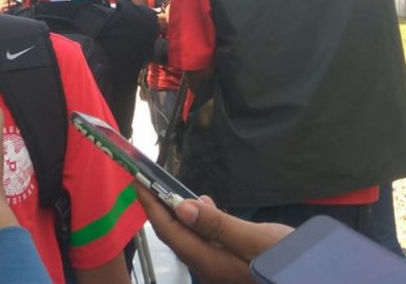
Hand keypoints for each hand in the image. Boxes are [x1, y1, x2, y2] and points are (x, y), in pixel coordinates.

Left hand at [136, 184, 291, 283]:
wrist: (318, 276)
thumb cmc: (289, 262)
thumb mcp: (256, 241)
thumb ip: (218, 225)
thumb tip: (182, 207)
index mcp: (211, 264)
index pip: (170, 231)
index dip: (151, 206)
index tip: (138, 181)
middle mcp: (211, 268)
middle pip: (176, 236)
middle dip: (159, 209)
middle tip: (148, 182)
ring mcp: (221, 268)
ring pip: (191, 238)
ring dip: (179, 214)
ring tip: (171, 190)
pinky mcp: (233, 264)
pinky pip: (207, 240)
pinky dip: (201, 221)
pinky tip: (208, 207)